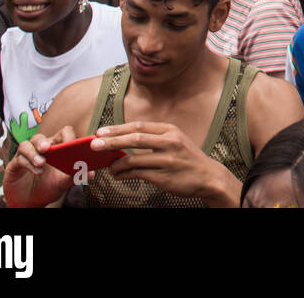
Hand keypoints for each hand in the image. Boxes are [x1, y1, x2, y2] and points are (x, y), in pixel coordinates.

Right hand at [3, 126, 81, 207]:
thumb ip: (75, 178)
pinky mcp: (14, 164)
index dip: (67, 136)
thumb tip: (91, 173)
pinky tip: (36, 171)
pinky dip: (28, 163)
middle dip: (44, 141)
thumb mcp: (63, 184)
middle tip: (47, 148)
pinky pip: (19, 158)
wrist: (29, 202)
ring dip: (34, 153)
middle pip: (40, 137)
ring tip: (41, 163)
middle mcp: (40, 149)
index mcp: (55, 149)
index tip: (70, 144)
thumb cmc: (48, 188)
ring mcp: (26, 156)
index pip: (62, 134)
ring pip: (27, 144)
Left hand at [95, 121, 232, 202]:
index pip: (139, 126)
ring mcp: (168, 160)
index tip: (101, 131)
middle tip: (94, 144)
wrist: (209, 177)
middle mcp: (170, 142)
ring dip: (117, 163)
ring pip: (134, 158)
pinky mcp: (164, 176)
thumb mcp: (176, 140)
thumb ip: (155, 138)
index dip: (118, 128)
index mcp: (170, 130)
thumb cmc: (188, 159)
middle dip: (111, 141)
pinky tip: (119, 175)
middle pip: (134, 139)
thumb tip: (126, 139)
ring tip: (108, 167)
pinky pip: (138, 174)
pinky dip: (125, 174)